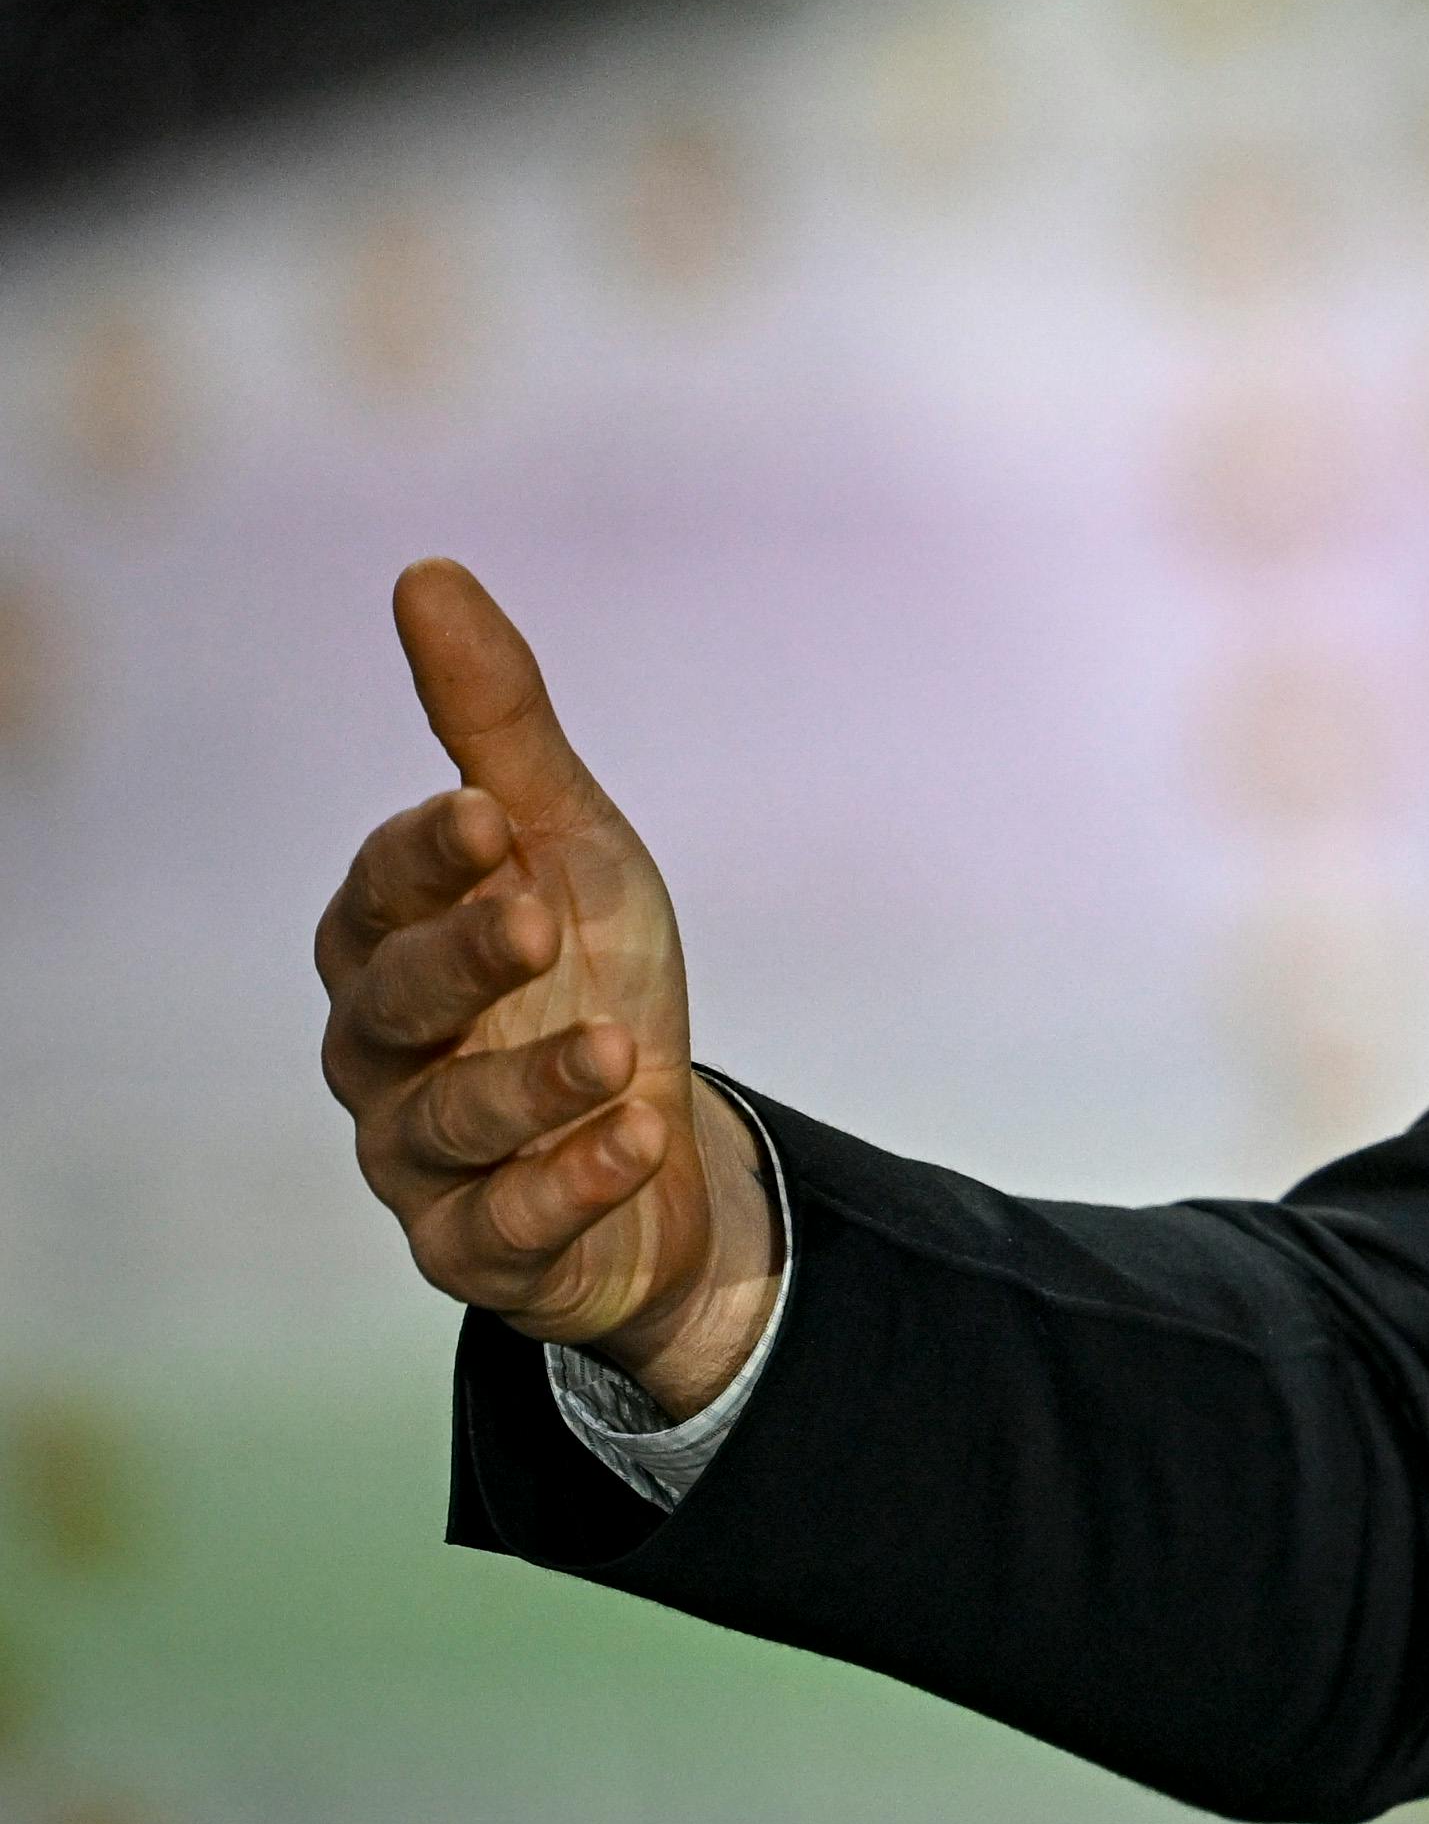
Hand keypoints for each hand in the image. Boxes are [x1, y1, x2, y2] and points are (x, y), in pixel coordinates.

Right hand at [314, 561, 774, 1419]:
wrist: (653, 1144)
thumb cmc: (586, 973)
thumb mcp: (567, 842)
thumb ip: (497, 727)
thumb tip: (426, 572)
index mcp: (386, 947)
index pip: (380, 894)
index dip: (427, 857)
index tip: (488, 814)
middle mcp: (381, 1054)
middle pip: (396, 1005)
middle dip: (463, 961)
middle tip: (539, 920)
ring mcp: (421, 1160)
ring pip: (448, 1123)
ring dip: (533, 1084)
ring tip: (621, 1052)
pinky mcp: (479, 1251)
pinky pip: (509, 1228)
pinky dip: (572, 1184)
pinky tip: (637, 1139)